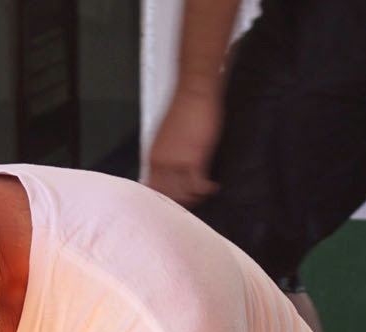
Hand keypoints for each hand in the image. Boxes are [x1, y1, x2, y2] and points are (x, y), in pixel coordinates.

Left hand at [146, 89, 223, 205]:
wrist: (194, 94)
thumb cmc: (183, 110)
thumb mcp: (165, 136)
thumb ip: (164, 155)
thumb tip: (168, 170)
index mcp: (152, 158)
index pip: (153, 190)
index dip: (165, 200)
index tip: (175, 203)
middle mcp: (161, 164)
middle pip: (169, 196)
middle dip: (182, 203)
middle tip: (194, 202)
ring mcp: (177, 164)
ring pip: (184, 195)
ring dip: (196, 198)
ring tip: (204, 194)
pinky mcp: (194, 160)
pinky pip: (199, 187)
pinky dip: (207, 190)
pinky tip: (213, 187)